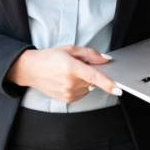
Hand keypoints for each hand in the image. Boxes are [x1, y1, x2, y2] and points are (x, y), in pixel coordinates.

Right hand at [6, 45, 120, 102]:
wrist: (31, 70)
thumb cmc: (50, 57)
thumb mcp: (70, 49)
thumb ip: (90, 54)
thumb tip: (105, 59)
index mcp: (72, 68)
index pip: (95, 78)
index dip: (108, 83)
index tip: (118, 88)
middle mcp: (70, 83)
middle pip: (93, 80)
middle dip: (91, 72)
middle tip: (78, 65)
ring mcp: (68, 93)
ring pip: (88, 87)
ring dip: (85, 80)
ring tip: (70, 72)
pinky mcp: (66, 100)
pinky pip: (82, 93)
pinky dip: (80, 86)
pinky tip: (68, 80)